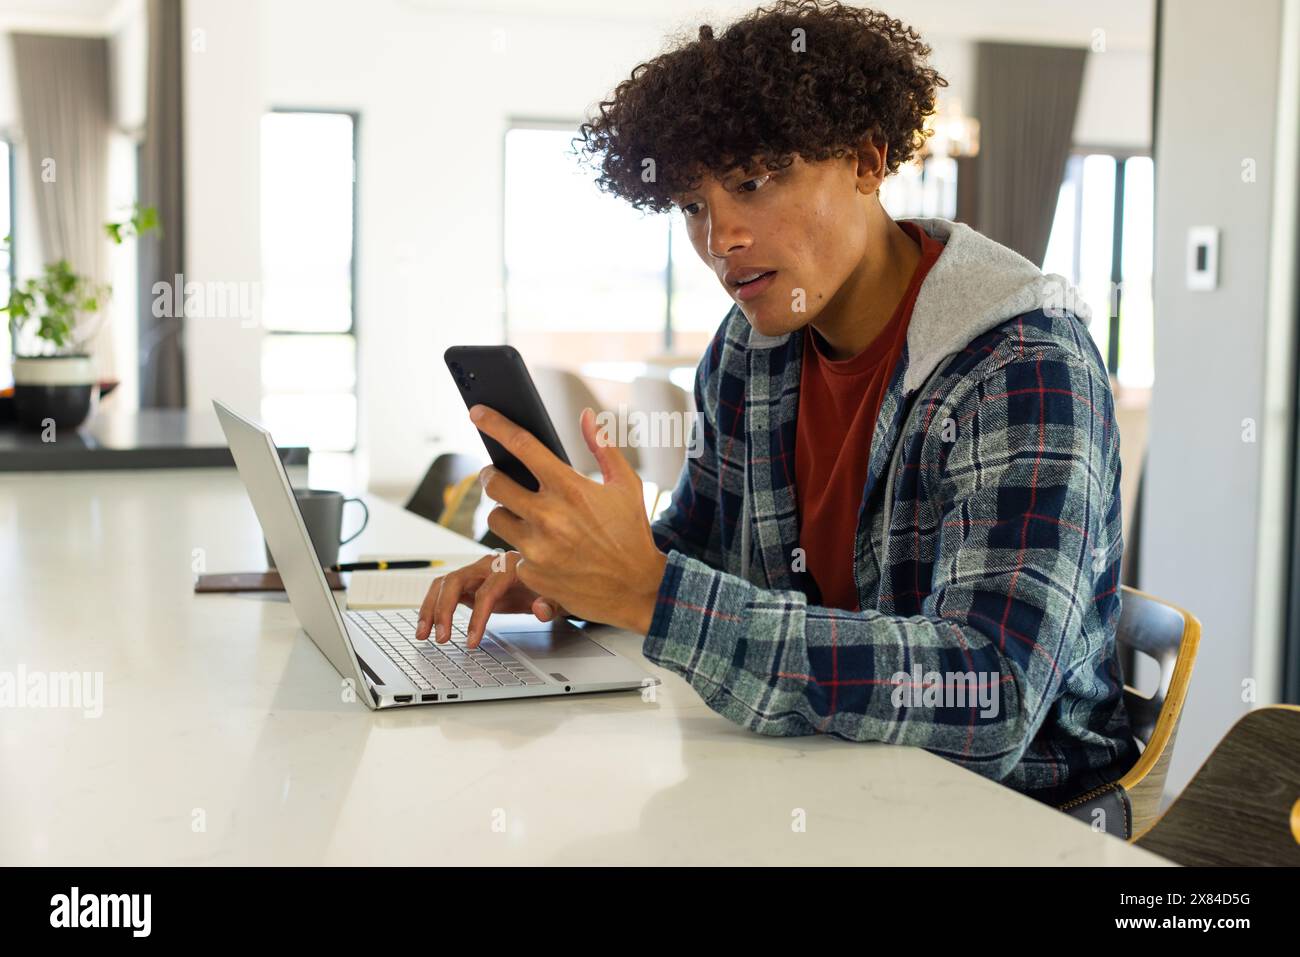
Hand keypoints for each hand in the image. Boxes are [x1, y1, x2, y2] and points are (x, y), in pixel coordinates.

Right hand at [415, 551, 566, 646]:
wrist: (545, 575)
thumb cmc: (548, 585)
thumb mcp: (558, 596)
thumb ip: (551, 604)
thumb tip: (540, 610)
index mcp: (510, 566)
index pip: (487, 591)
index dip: (477, 618)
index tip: (471, 641)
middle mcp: (489, 564)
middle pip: (456, 581)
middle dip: (444, 610)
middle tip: (441, 638)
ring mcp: (476, 571)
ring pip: (444, 583)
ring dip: (430, 608)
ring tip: (423, 634)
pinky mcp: (468, 581)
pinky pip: (444, 589)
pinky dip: (433, 606)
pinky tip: (427, 625)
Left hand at [471, 404, 667, 633]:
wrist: (637, 589)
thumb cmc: (633, 535)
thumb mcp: (626, 486)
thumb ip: (603, 448)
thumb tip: (585, 417)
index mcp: (570, 488)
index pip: (521, 445)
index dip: (494, 425)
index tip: (477, 413)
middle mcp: (548, 516)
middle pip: (493, 483)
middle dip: (491, 476)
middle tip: (498, 476)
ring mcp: (537, 548)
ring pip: (495, 518)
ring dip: (505, 513)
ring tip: (524, 516)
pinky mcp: (531, 574)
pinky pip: (510, 553)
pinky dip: (523, 549)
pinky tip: (546, 551)